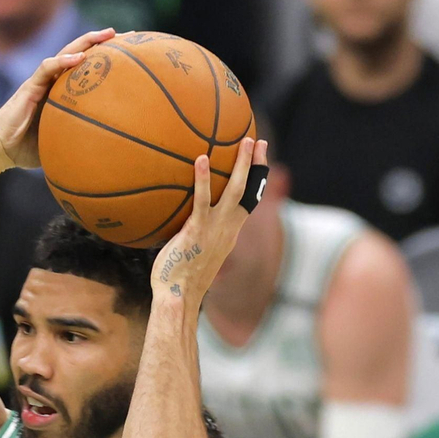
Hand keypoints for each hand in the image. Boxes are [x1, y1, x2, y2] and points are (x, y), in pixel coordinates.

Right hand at [0, 27, 116, 168]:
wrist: (0, 150)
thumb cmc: (28, 149)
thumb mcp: (61, 143)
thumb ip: (79, 140)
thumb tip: (107, 154)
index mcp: (63, 92)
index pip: (88, 69)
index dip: (108, 59)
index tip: (132, 54)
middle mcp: (54, 82)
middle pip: (81, 54)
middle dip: (103, 42)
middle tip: (127, 35)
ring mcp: (42, 82)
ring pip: (66, 53)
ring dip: (87, 42)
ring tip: (107, 35)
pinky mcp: (29, 86)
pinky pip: (47, 68)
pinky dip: (62, 61)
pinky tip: (78, 57)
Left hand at [152, 137, 266, 304]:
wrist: (178, 296)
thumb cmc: (179, 278)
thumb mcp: (194, 253)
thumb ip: (195, 235)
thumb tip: (182, 224)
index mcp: (229, 234)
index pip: (247, 203)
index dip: (256, 183)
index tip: (260, 162)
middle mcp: (228, 228)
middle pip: (249, 191)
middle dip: (256, 165)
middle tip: (259, 141)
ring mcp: (215, 228)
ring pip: (236, 190)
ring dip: (243, 165)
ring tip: (245, 141)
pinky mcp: (197, 229)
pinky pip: (203, 200)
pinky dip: (204, 179)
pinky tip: (201, 159)